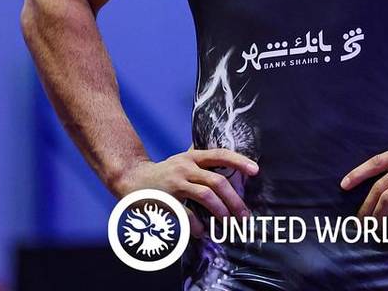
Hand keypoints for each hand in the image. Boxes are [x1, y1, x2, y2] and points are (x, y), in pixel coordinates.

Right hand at [112, 147, 257, 237]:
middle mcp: (186, 167)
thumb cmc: (163, 172)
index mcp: (193, 157)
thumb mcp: (182, 160)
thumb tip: (229, 159)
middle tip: (244, 215)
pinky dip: (196, 224)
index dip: (239, 161)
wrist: (131, 178)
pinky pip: (186, 213)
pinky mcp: (166, 199)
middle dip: (234, 200)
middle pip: (217, 181)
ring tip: (226, 224)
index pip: (220, 155)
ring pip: (205, 195)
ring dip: (220, 211)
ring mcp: (175, 183)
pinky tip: (202, 232)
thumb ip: (201, 160)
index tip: (256, 171)